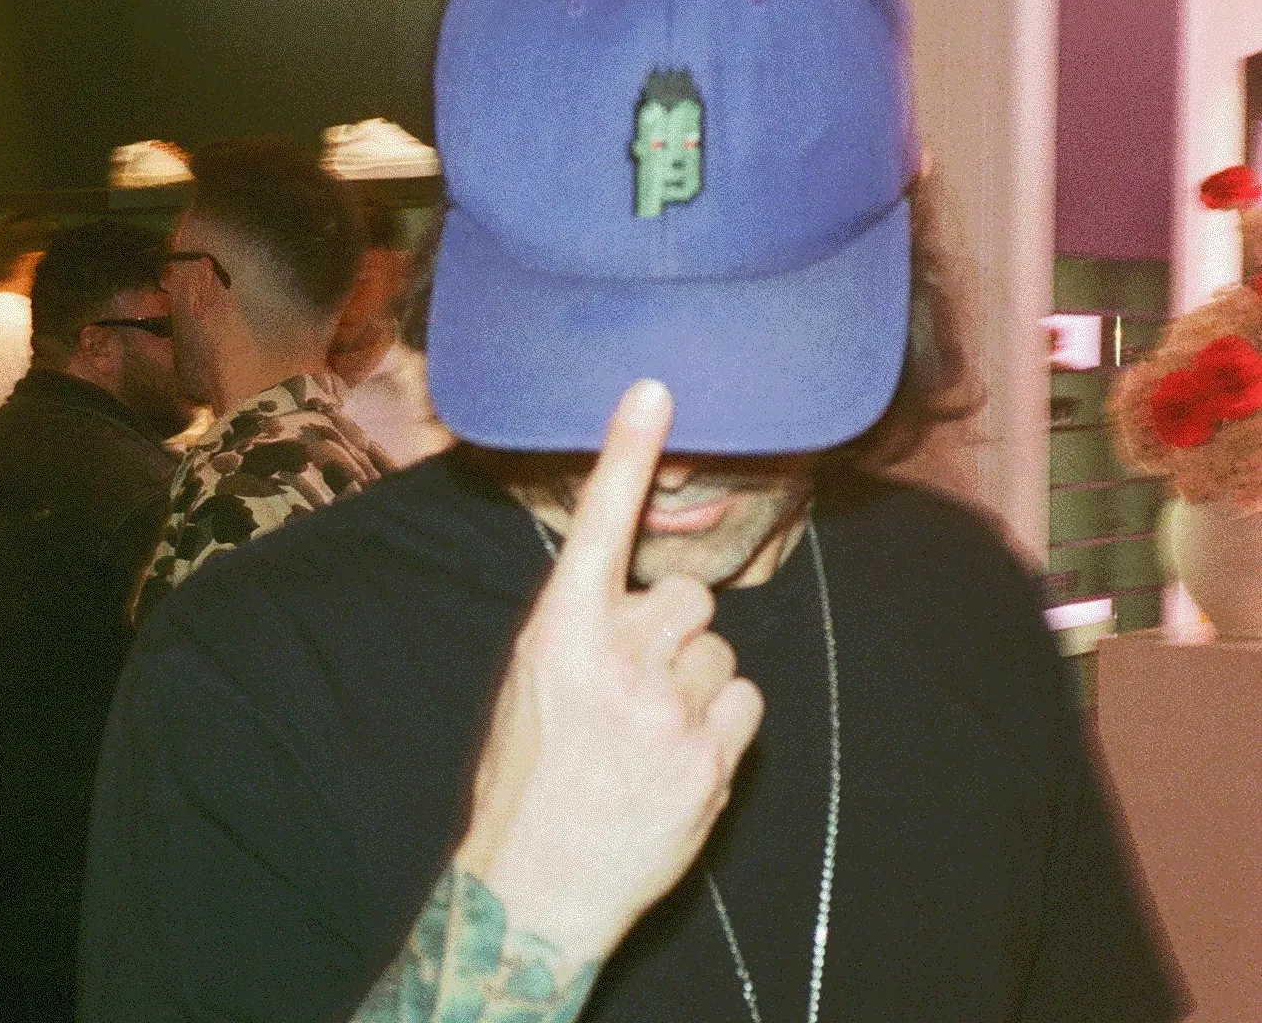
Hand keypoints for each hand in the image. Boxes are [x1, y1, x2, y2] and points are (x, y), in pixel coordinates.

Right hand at [454, 379, 764, 966]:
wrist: (538, 884)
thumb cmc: (527, 774)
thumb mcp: (529, 681)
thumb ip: (581, 624)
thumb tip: (628, 593)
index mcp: (560, 630)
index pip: (600, 523)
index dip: (627, 451)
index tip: (654, 389)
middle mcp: (616, 658)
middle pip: (691, 596)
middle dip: (674, 629)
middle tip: (638, 681)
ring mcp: (667, 707)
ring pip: (720, 650)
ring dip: (695, 682)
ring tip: (652, 731)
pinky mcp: (710, 755)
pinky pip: (745, 700)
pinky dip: (722, 722)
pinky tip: (681, 756)